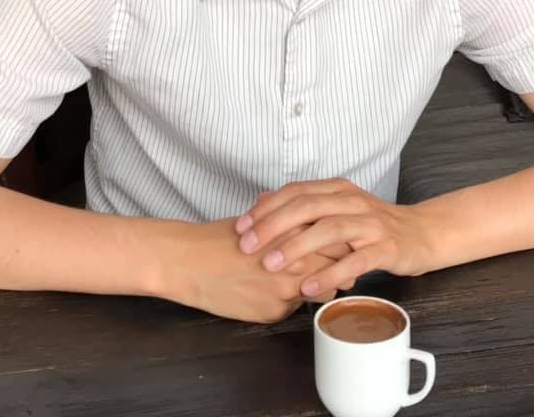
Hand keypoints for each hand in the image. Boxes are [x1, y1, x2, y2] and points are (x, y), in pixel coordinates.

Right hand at [166, 218, 340, 322]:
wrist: (190, 263)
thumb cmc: (221, 239)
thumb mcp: (260, 221)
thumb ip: (290, 224)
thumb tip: (313, 225)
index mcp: (293, 234)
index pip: (338, 242)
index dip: (343, 245)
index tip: (343, 245)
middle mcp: (296, 262)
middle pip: (338, 268)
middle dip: (341, 268)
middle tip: (338, 266)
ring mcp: (287, 290)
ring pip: (321, 291)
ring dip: (319, 286)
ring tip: (306, 279)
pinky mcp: (274, 312)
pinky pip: (294, 308)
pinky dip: (290, 300)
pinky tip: (272, 292)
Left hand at [233, 179, 428, 296]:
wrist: (421, 233)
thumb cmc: (372, 225)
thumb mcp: (337, 208)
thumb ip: (303, 205)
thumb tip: (262, 200)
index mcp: (337, 189)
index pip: (295, 192)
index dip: (266, 208)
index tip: (241, 227)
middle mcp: (352, 201)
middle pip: (307, 207)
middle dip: (273, 225)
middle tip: (247, 245)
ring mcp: (370, 224)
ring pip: (328, 230)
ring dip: (296, 247)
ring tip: (270, 265)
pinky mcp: (385, 248)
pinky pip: (354, 261)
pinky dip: (329, 273)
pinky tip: (308, 287)